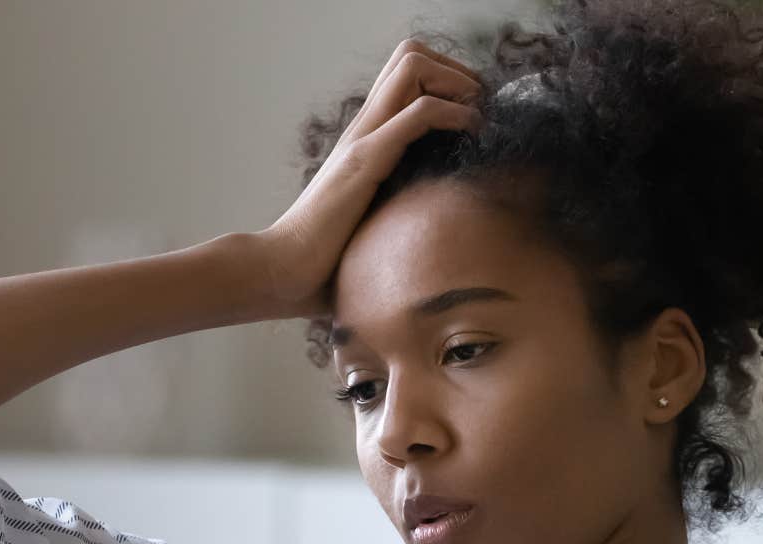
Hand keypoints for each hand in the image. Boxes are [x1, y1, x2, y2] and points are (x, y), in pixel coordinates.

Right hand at [251, 39, 482, 319]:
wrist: (283, 270)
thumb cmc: (325, 259)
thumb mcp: (372, 221)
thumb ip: (395, 210)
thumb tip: (428, 236)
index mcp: (364, 137)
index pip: (404, 73)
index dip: (446, 78)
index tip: (473, 111)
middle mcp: (362, 127)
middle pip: (409, 54)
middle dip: (456, 70)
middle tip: (479, 107)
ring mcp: (362, 139)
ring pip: (413, 67)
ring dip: (456, 82)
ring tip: (477, 116)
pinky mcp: (365, 161)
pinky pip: (419, 114)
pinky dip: (456, 114)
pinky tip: (472, 135)